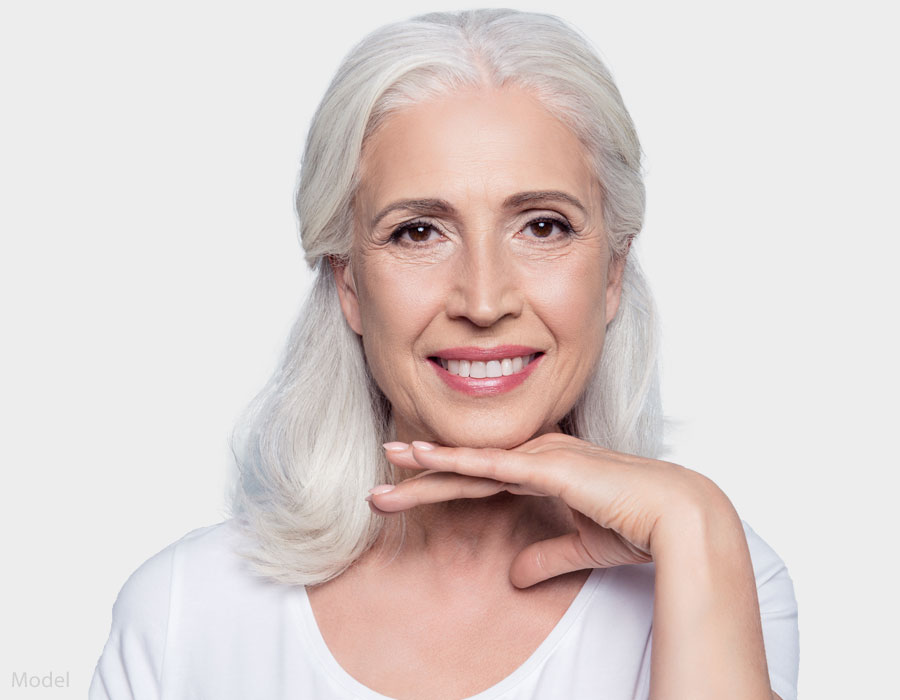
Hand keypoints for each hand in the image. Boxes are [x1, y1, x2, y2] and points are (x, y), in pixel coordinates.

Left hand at [369, 433, 728, 587]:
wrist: (677, 517)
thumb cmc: (637, 526)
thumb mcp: (579, 547)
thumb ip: (544, 556)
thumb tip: (513, 577)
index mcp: (545, 470)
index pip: (482, 478)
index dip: (444, 483)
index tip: (408, 487)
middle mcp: (538, 456)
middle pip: (467, 468)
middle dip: (422, 475)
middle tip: (380, 481)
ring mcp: (542, 457)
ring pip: (471, 463)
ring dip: (426, 465)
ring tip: (387, 465)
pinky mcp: (549, 467)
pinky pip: (492, 465)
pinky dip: (455, 461)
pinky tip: (423, 458)